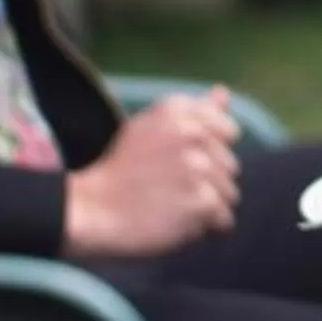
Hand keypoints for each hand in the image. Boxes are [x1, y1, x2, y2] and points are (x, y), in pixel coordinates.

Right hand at [61, 87, 241, 257]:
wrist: (91, 209)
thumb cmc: (122, 171)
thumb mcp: (151, 128)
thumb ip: (195, 111)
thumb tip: (223, 93)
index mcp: (179, 110)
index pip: (228, 131)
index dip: (208, 152)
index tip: (178, 162)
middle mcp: (191, 133)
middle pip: (230, 165)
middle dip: (207, 182)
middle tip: (167, 188)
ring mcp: (197, 167)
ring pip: (229, 193)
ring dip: (206, 206)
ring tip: (170, 205)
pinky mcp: (201, 201)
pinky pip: (224, 219)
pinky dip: (204, 227)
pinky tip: (175, 223)